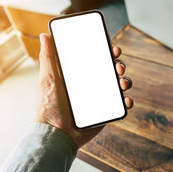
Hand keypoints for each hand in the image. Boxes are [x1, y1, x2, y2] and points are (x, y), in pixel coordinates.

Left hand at [35, 33, 132, 147]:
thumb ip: (48, 58)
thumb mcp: (48, 79)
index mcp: (80, 74)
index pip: (96, 58)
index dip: (106, 51)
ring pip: (119, 84)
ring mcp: (100, 97)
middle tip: (118, 67)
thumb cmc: (49, 107)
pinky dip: (127, 101)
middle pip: (111, 69)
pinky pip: (121, 104)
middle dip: (119, 65)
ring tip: (122, 84)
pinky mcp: (106, 111)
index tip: (112, 48)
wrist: (57, 134)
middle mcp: (92, 84)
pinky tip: (126, 100)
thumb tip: (45, 36)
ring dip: (125, 81)